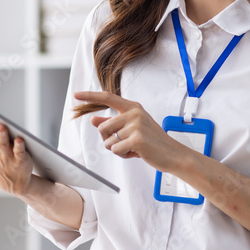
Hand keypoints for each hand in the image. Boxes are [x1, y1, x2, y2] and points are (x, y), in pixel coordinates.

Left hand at [73, 90, 193, 172]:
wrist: (172, 154)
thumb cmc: (152, 141)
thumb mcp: (132, 129)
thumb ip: (112, 123)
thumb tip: (94, 120)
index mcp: (133, 108)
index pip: (107, 97)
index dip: (90, 96)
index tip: (76, 94)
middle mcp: (134, 113)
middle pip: (102, 128)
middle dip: (109, 140)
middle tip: (126, 144)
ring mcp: (136, 125)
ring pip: (108, 141)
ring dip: (118, 149)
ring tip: (134, 148)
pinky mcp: (137, 139)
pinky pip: (115, 150)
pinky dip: (123, 155)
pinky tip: (137, 153)